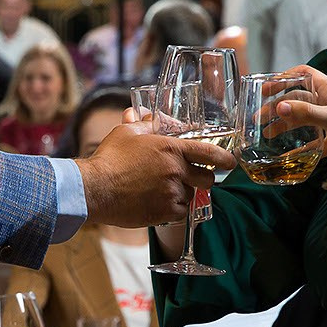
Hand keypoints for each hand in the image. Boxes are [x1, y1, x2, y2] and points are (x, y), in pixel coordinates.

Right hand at [77, 122, 234, 228]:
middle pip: (207, 179)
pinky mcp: (166, 212)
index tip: (230, 163)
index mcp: (172, 149)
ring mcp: (173, 193)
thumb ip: (142, 124)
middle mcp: (177, 171)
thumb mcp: (126, 133)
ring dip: (183, 195)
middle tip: (190, 179)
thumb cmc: (109, 158)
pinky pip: (181, 213)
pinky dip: (173, 210)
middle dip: (202, 180)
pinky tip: (157, 204)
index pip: (208, 152)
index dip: (224, 158)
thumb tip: (144, 113)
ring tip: (161, 191)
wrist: (95, 189)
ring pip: (191, 196)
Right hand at [272, 67, 326, 185]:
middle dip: (278, 106)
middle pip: (298, 98)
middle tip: (259, 116)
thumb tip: (280, 106)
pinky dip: (297, 145)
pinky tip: (285, 152)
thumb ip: (306, 113)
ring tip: (266, 133)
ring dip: (284, 124)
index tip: (265, 87)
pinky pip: (310, 140)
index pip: (304, 75)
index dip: (284, 78)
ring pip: (301, 119)